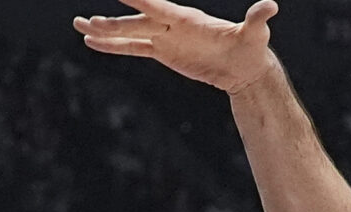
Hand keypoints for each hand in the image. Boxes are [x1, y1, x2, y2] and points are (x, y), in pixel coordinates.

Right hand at [74, 0, 276, 93]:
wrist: (244, 66)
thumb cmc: (250, 47)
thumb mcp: (254, 34)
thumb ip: (256, 19)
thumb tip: (271, 6)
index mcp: (186, 18)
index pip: (157, 6)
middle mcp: (171, 24)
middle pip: (136, 21)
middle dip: (112, 21)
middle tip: (87, 20)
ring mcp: (164, 37)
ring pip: (129, 34)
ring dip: (105, 32)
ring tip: (79, 27)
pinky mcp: (162, 52)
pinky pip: (133, 49)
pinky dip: (114, 47)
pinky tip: (93, 44)